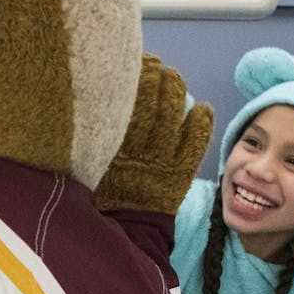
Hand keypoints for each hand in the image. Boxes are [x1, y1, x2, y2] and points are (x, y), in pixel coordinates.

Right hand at [94, 55, 213, 214]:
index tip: (138, 62)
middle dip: (156, 80)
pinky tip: (204, 108)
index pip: (128, 105)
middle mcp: (140, 151)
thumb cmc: (103, 196)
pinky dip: (201, 125)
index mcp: (115, 147)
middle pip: (152, 106)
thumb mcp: (89, 166)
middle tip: (157, 65)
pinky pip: (195, 144)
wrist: (126, 231)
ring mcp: (162, 161)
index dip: (135, 81)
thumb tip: (89, 103)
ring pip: (173, 119)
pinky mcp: (180, 173)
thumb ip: (92, 139)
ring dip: (176, 94)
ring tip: (174, 77)